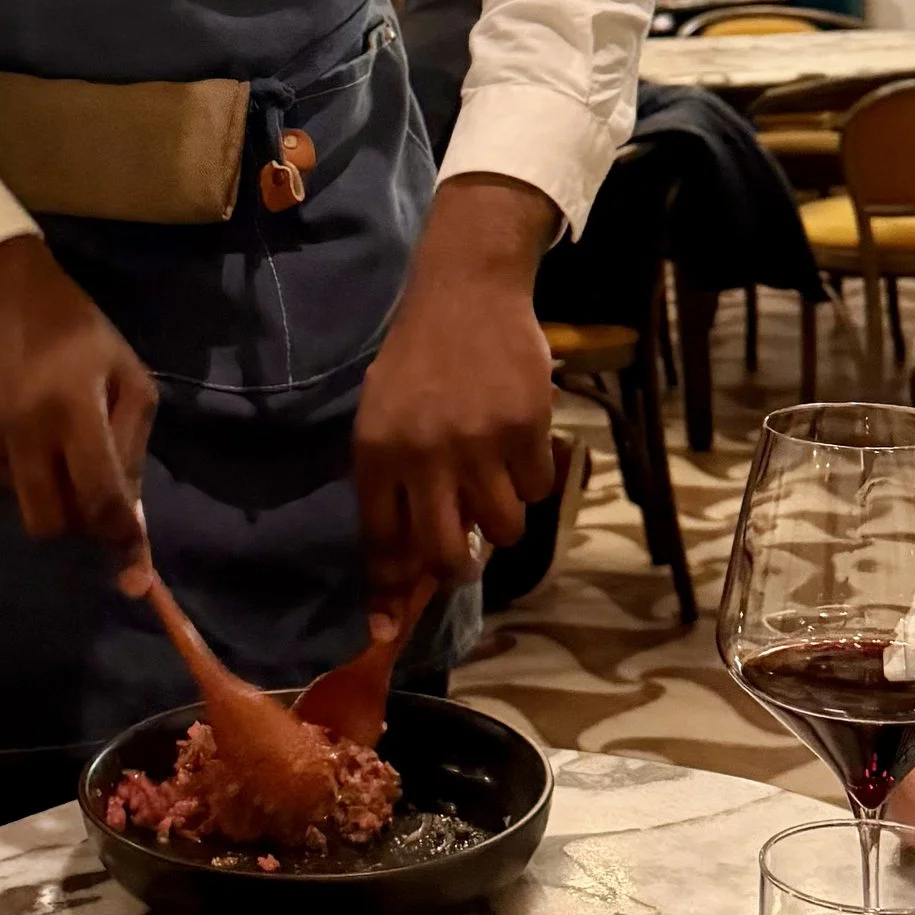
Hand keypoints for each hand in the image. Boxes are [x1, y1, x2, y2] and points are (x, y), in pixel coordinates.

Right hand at [0, 233, 154, 556]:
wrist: (1, 298)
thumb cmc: (80, 336)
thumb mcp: (128, 378)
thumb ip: (132, 452)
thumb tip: (130, 528)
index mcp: (73, 405)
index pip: (100, 495)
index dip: (122, 540)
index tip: (136, 576)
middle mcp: (23, 427)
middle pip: (52, 521)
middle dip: (78, 522)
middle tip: (92, 491)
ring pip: (26, 506)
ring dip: (50, 491)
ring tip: (54, 441)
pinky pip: (0, 485)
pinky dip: (22, 472)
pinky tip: (24, 429)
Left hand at [354, 175, 556, 608]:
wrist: (466, 291)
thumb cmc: (418, 358)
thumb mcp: (381, 413)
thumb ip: (392, 479)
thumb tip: (409, 555)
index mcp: (377, 452)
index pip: (381, 539)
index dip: (389, 587)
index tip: (392, 623)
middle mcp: (423, 455)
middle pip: (445, 553)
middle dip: (459, 570)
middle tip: (469, 561)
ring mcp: (477, 444)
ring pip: (504, 527)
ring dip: (504, 518)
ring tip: (497, 482)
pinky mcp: (525, 428)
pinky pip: (537, 487)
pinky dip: (534, 476)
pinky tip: (521, 442)